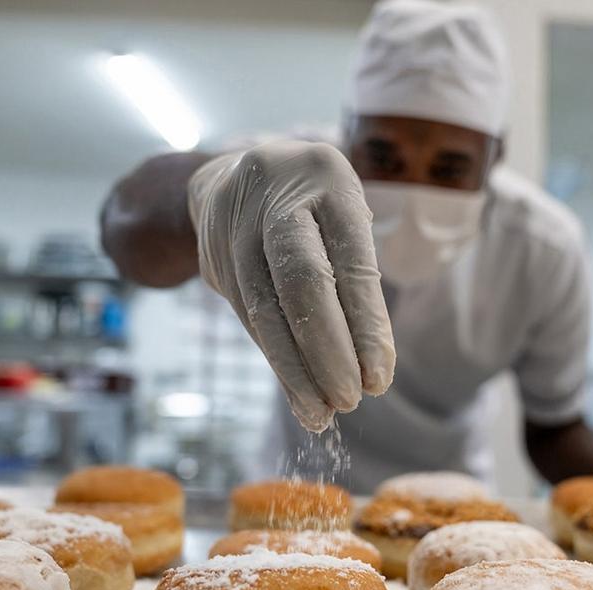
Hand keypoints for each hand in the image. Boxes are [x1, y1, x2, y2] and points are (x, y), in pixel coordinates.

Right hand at [188, 141, 394, 430]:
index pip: (350, 260)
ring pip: (264, 308)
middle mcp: (275, 196)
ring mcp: (234, 225)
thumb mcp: (345, 214)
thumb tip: (370, 368)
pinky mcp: (212, 257)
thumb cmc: (315, 204)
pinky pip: (247, 318)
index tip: (380, 378)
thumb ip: (357, 275)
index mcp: (327, 178)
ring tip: (321, 414)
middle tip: (350, 401)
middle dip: (326, 352)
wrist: (234, 172)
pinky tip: (298, 394)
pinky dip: (276, 360)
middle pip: (301, 283)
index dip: (366, 324)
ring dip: (294, 371)